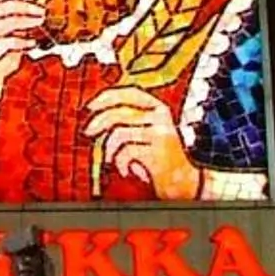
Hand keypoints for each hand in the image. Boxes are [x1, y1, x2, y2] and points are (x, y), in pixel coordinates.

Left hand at [83, 85, 199, 199]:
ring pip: (118, 133)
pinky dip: (119, 162)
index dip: (107, 97)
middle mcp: (161, 118)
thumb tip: (97, 115)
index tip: (91, 106)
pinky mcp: (158, 152)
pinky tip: (125, 169)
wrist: (185, 182)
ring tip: (112, 158)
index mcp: (159, 108)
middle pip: (119, 113)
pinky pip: (125, 152)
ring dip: (109, 149)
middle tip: (88, 132)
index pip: (130, 93)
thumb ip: (130, 120)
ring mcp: (160, 134)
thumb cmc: (162, 158)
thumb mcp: (148, 132)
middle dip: (97, 122)